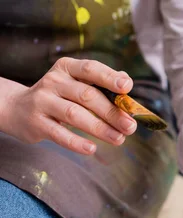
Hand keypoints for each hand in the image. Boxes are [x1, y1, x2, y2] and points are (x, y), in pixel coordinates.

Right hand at [0, 57, 136, 154]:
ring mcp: (43, 101)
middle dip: (112, 112)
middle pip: (87, 95)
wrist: (17, 108)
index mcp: (67, 68)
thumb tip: (126, 81)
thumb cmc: (58, 97)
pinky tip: (91, 149)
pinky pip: (59, 134)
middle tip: (130, 126)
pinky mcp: (36, 123)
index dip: (109, 77)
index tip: (127, 87)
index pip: (90, 69)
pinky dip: (76, 142)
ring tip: (119, 139)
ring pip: (75, 114)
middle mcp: (54, 81)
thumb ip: (100, 84)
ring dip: (100, 128)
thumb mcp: (75, 84)